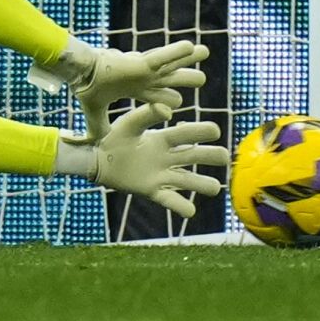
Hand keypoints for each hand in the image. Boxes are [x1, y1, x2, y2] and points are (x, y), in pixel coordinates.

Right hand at [66, 40, 209, 141]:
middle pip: (170, 79)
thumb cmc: (88, 88)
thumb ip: (98, 125)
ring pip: (173, 65)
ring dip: (189, 59)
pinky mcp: (144, 63)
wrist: (81, 75)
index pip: (157, 96)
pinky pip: (164, 56)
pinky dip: (177, 52)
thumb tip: (94, 140)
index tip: (176, 104)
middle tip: (200, 80)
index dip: (166, 100)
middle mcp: (143, 78)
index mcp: (134, 89)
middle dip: (185, 79)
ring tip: (204, 52)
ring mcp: (146, 70)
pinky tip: (190, 46)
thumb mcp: (95, 111)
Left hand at [69, 102, 229, 218]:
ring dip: (202, 184)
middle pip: (194, 156)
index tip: (215, 130)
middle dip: (211, 156)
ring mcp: (161, 175)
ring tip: (214, 187)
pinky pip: (170, 200)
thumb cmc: (112, 136)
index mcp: (162, 137)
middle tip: (223, 156)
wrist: (96, 158)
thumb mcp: (129, 123)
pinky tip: (190, 210)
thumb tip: (167, 110)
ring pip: (188, 180)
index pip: (186, 134)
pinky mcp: (152, 190)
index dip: (200, 132)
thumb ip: (146, 115)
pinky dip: (181, 206)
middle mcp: (166, 156)